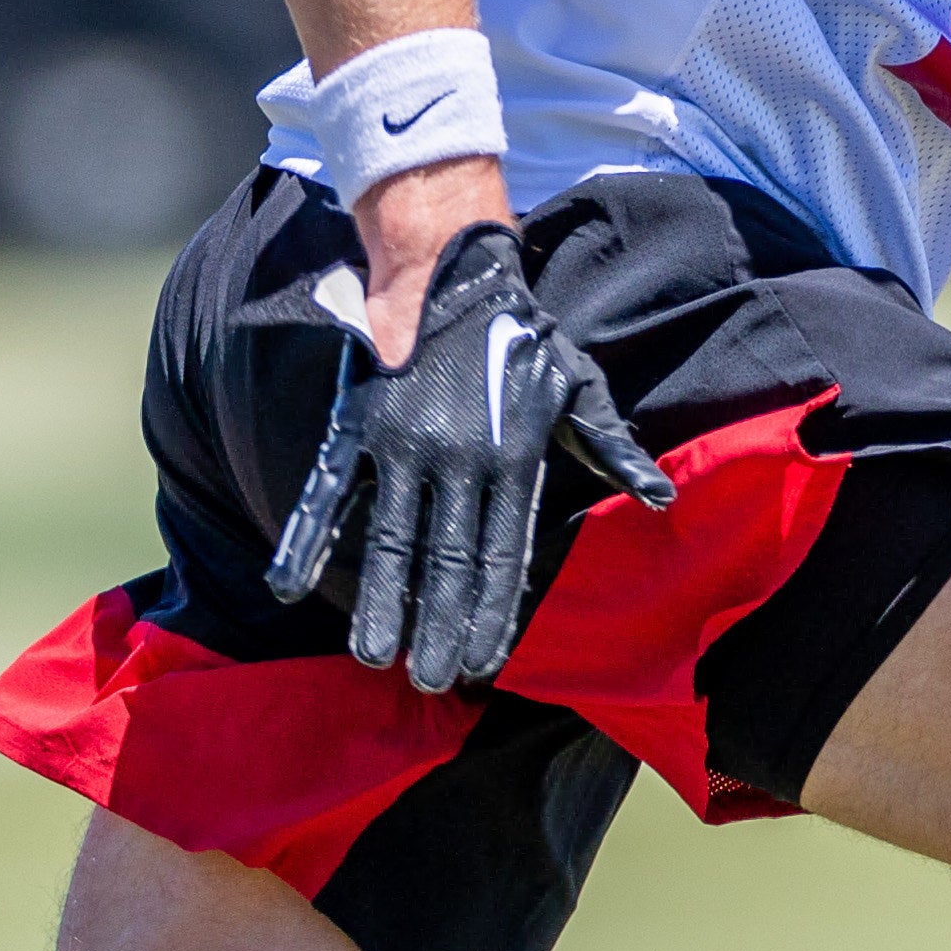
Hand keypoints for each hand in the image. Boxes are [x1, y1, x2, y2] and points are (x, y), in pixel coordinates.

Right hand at [262, 218, 674, 689]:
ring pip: (389, 537)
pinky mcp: (360, 423)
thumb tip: (661, 498)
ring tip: (372, 654)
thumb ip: (612, 448)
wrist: (454, 270)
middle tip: (429, 680)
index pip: (504, 556)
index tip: (483, 662)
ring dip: (379, 600)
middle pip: (447, 560)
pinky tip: (289, 584)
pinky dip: (306, 536)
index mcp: (513, 458)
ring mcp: (403, 442)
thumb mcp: (580, 386)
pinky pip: (328, 491)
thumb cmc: (524, 338)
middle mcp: (458, 457)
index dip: (492, 614)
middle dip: (438, 626)